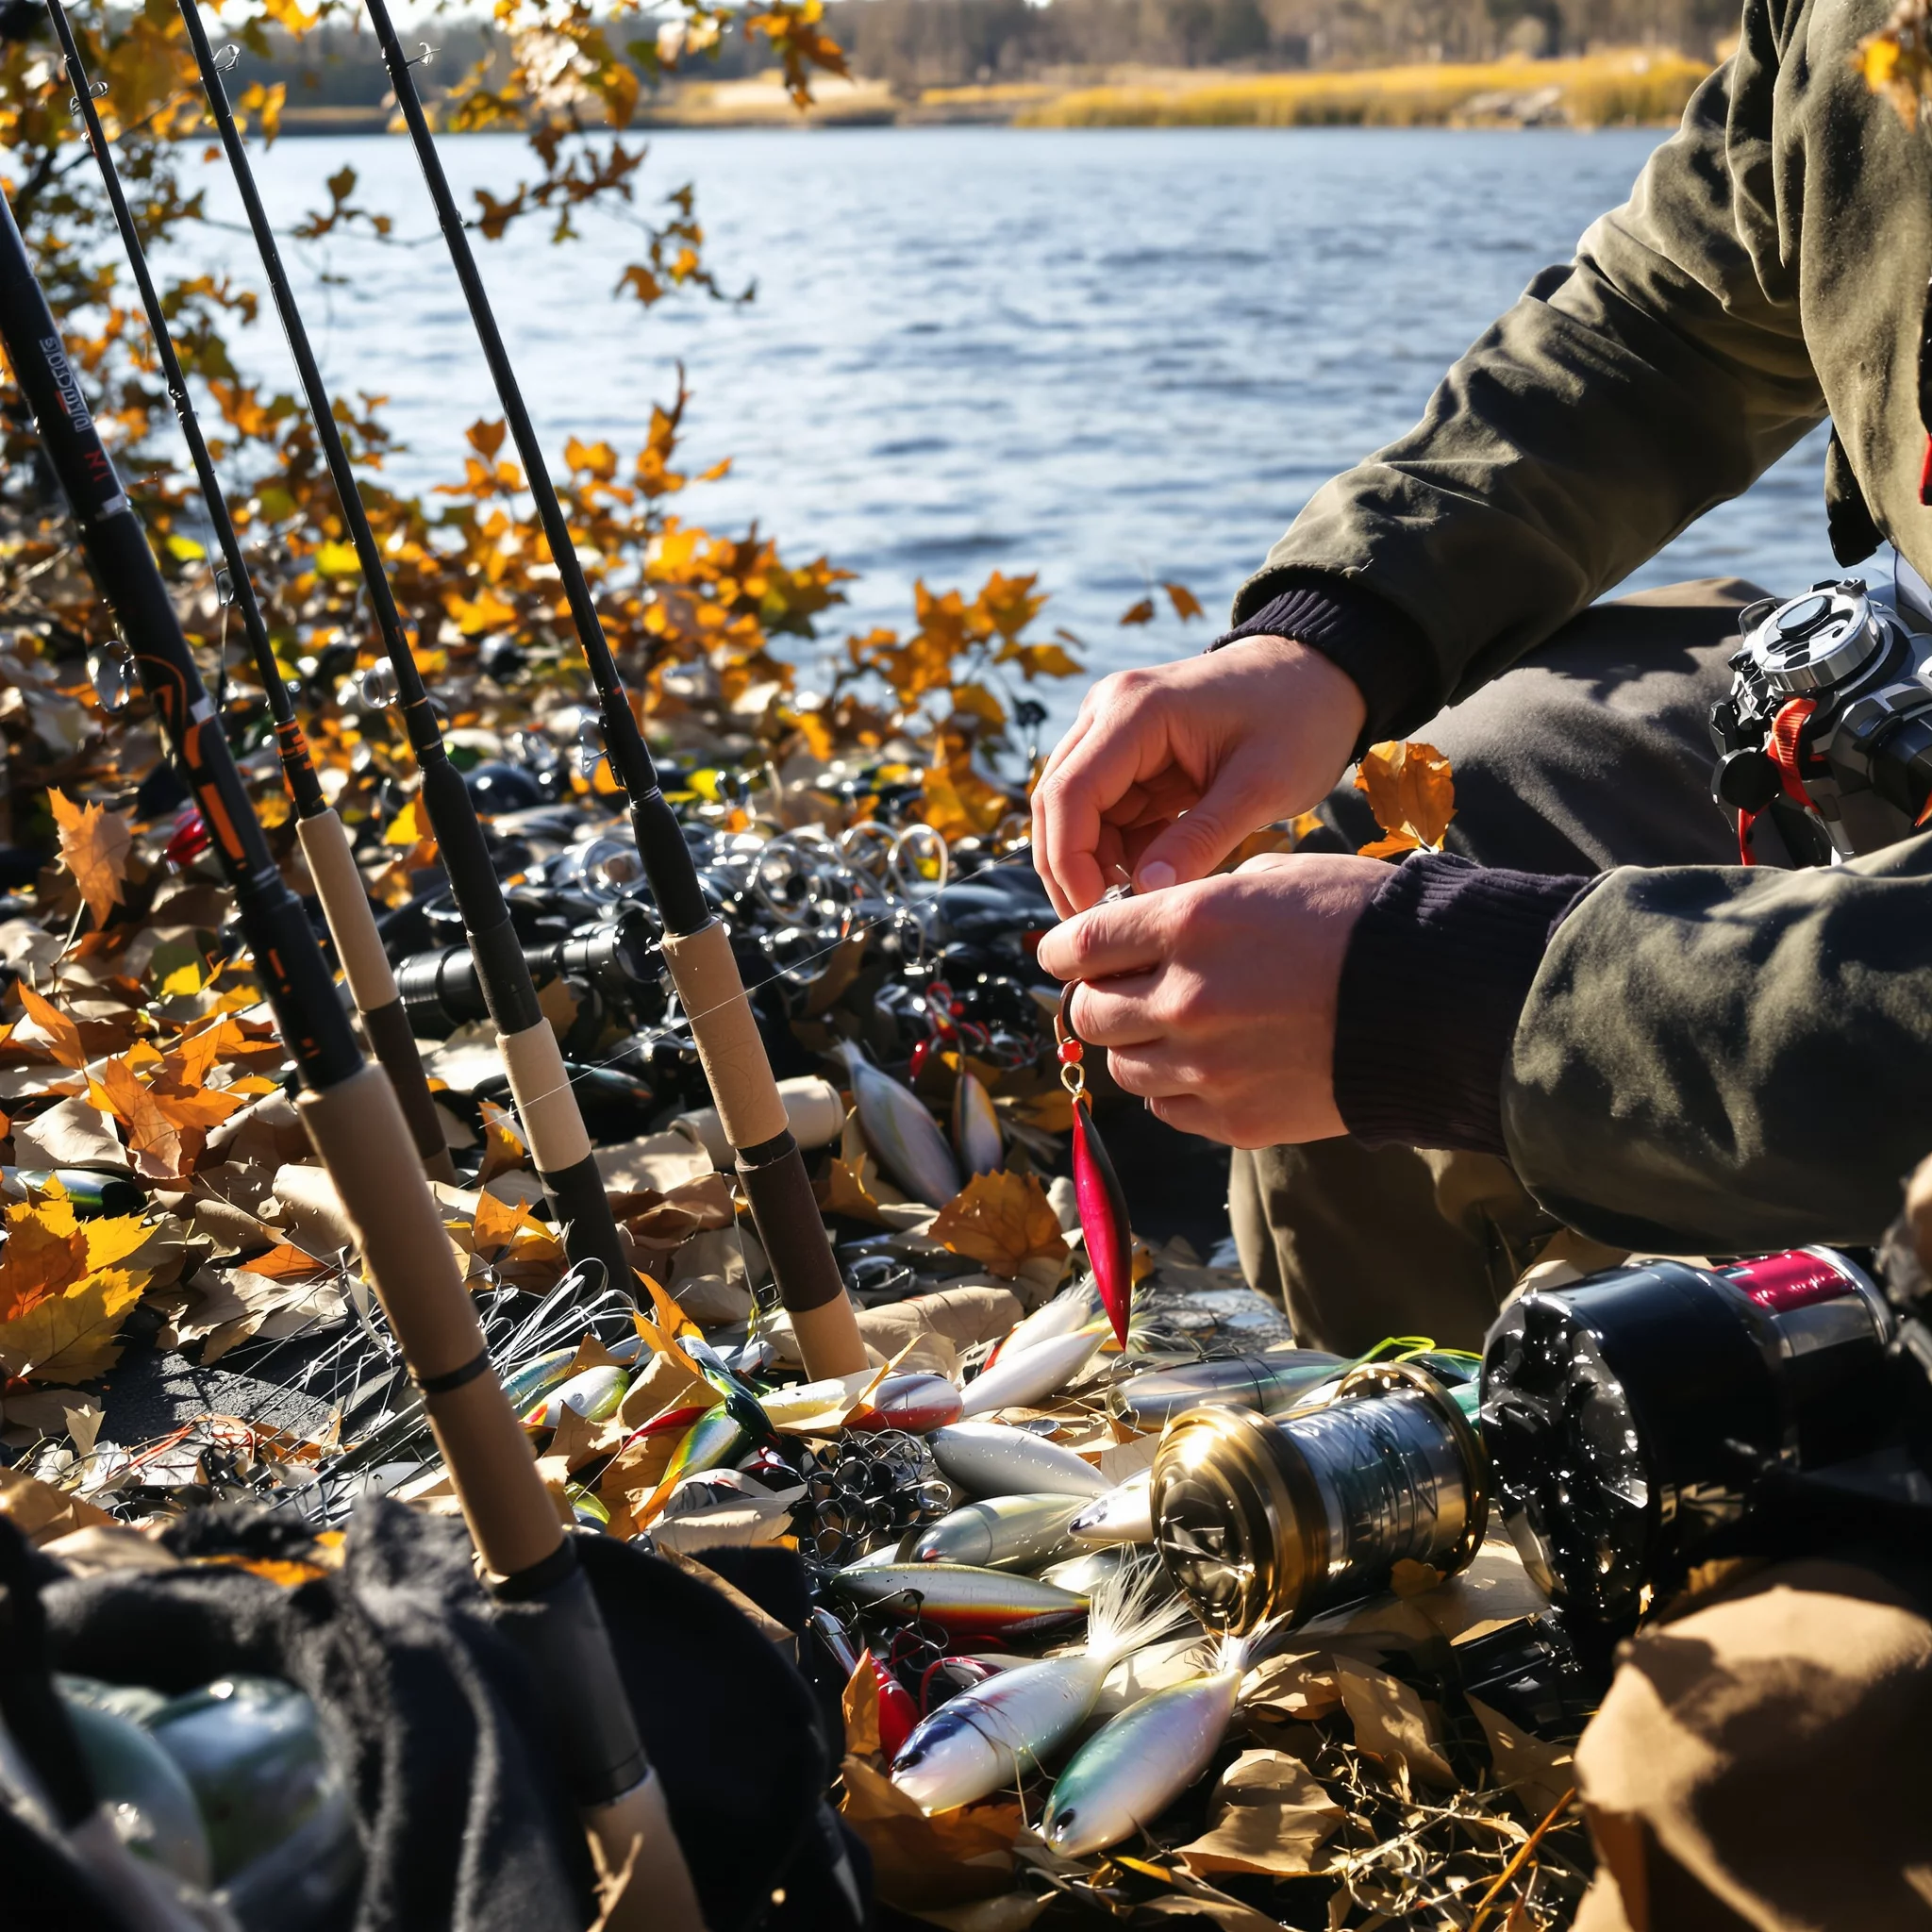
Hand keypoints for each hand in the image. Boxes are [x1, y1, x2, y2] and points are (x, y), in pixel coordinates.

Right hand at [1029, 635, 1366, 917]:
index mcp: (1134, 710)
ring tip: (1145, 899)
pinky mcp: (1129, 755)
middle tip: (1103, 925)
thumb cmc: (1298, 719)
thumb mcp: (1261, 786)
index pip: (1069, 794)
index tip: (1096, 913)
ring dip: (1099, 862)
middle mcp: (1108, 714)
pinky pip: (1106, 813)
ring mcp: (1113, 732)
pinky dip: (1124, 849)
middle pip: (1058, 804)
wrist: (1317, 677)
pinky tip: (1162, 869)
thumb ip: (1203, 839)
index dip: (1070, 860)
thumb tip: (1147, 894)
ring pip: (1077, 814)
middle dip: (1072, 869)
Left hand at [1035, 851, 1387, 1147]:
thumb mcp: (1271, 880)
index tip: (1062, 954)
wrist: (1440, 1003)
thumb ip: (1192, 904)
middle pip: (1089, 1012)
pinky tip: (1207, 1063)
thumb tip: (1137, 926)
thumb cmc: (1362, 923)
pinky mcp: (1236, 1119)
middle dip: (1095, 997)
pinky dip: (1173, 1086)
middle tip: (1119, 989)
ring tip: (1174, 1026)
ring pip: (1123, 1065)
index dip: (1061, 951)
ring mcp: (1209, 1067)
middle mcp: (1187, 998)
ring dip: (1135, 1043)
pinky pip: (1166, 1107)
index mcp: (1191, 924)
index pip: (1079, 945)